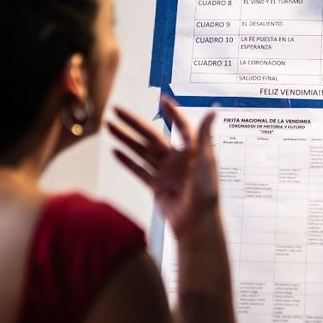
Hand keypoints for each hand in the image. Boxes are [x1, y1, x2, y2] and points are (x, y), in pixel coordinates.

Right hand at [108, 97, 219, 239]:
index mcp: (191, 150)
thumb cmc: (206, 192)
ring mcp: (165, 172)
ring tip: (109, 126)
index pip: (180, 126)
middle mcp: (177, 159)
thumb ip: (204, 135)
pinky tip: (115, 151)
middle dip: (133, 123)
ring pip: (141, 151)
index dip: (172, 113)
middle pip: (151, 136)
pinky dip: (127, 161)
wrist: (196, 223)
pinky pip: (139, 170)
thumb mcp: (207, 160)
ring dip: (125, 139)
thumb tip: (213, 110)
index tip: (161, 99)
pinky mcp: (156, 186)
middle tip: (116, 109)